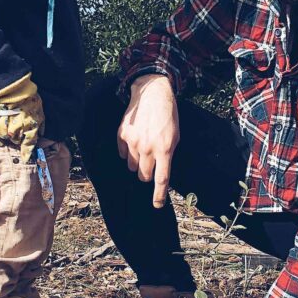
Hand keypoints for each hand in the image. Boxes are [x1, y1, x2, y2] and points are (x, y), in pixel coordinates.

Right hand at [0, 73, 43, 162]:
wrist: (13, 88)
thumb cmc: (29, 99)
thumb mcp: (40, 113)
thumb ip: (40, 126)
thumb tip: (40, 135)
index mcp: (28, 129)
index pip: (27, 146)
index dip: (26, 154)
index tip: (26, 159)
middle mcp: (15, 131)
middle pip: (15, 141)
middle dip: (18, 137)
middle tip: (19, 128)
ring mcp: (2, 126)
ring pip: (4, 137)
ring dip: (7, 134)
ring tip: (9, 126)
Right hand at [117, 74, 178, 207]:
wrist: (152, 93)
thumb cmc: (167, 115)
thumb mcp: (175, 136)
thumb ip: (168, 155)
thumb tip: (161, 172)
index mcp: (164, 149)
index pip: (161, 178)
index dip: (159, 194)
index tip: (157, 205)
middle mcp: (148, 148)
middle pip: (143, 175)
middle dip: (147, 174)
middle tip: (150, 163)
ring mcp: (133, 142)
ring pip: (132, 167)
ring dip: (137, 163)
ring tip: (143, 147)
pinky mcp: (122, 135)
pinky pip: (123, 154)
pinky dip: (128, 152)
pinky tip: (135, 140)